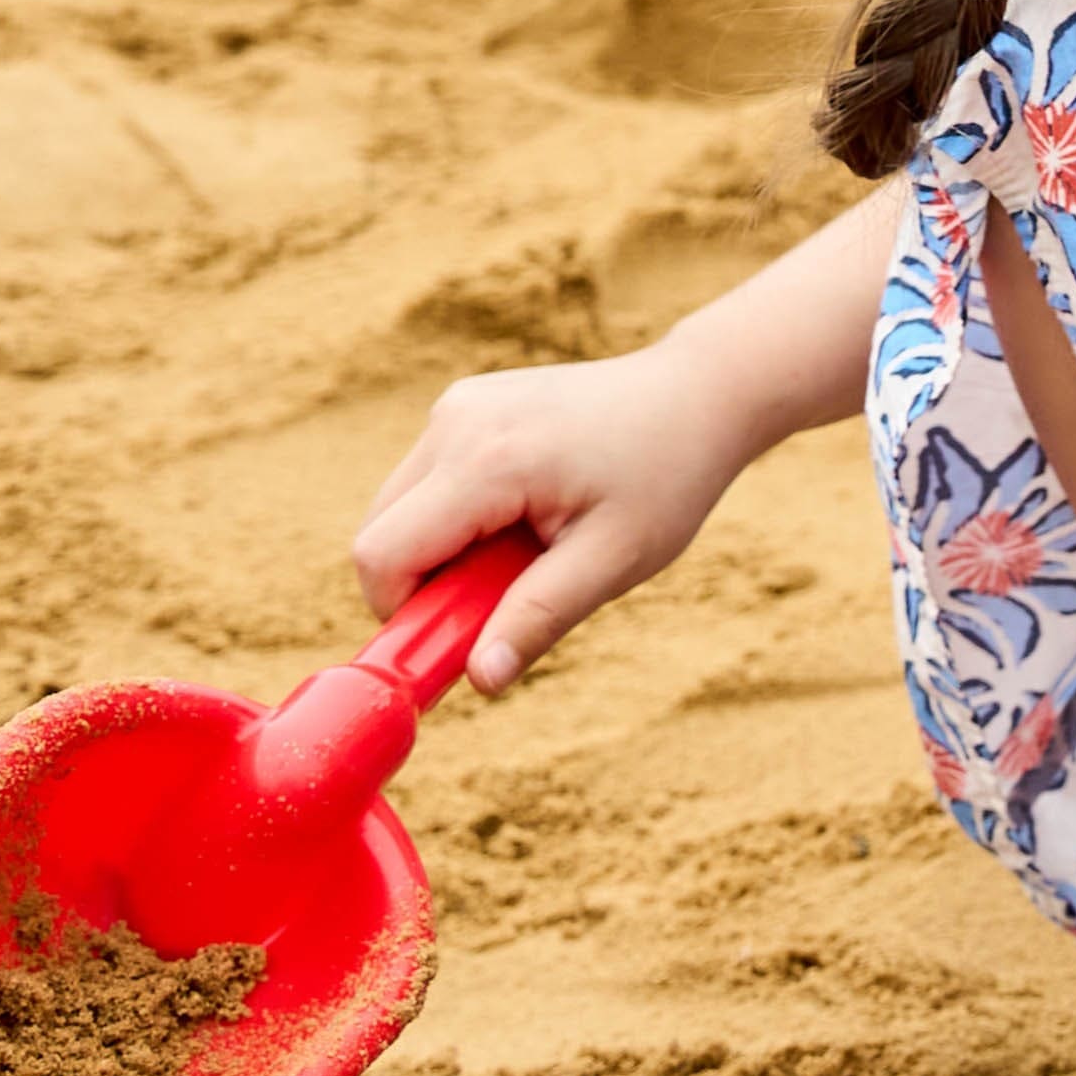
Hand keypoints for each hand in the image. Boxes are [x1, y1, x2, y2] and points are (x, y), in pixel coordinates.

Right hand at [354, 337, 748, 686]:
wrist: (695, 395)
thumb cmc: (665, 477)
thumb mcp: (612, 561)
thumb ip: (538, 618)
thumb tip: (479, 680)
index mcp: (487, 460)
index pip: (383, 554)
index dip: (404, 614)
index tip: (456, 642)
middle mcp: (457, 421)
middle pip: (380, 532)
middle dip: (425, 586)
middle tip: (501, 600)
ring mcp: (457, 405)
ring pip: (398, 509)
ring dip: (443, 552)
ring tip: (526, 552)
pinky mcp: (465, 404)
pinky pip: (426, 481)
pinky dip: (455, 518)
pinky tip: (525, 516)